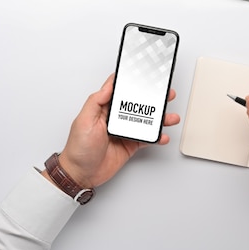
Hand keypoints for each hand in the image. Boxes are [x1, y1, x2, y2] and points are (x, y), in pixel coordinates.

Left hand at [53, 74, 180, 188]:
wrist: (81, 174)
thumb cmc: (78, 149)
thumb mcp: (84, 121)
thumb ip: (96, 101)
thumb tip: (109, 85)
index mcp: (103, 109)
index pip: (119, 91)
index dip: (132, 82)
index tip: (144, 76)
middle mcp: (115, 119)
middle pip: (137, 105)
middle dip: (152, 99)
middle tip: (165, 94)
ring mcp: (124, 132)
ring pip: (145, 121)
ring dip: (159, 118)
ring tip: (170, 117)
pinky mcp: (129, 145)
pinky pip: (146, 138)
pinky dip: (156, 137)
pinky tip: (162, 136)